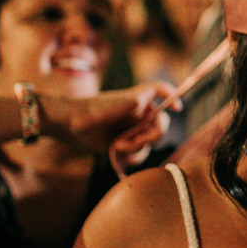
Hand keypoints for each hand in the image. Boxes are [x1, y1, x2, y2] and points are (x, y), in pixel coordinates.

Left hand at [52, 81, 177, 155]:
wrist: (69, 124)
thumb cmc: (91, 109)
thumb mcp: (116, 103)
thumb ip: (137, 101)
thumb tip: (154, 99)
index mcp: (137, 99)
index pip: (160, 91)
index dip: (172, 96)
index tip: (177, 107)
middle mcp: (138, 113)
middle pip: (161, 125)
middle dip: (149, 137)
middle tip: (132, 142)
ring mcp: (132, 129)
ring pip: (150, 142)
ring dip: (136, 149)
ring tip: (117, 148)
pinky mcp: (125, 143)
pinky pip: (138, 153)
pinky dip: (131, 157)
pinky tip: (117, 156)